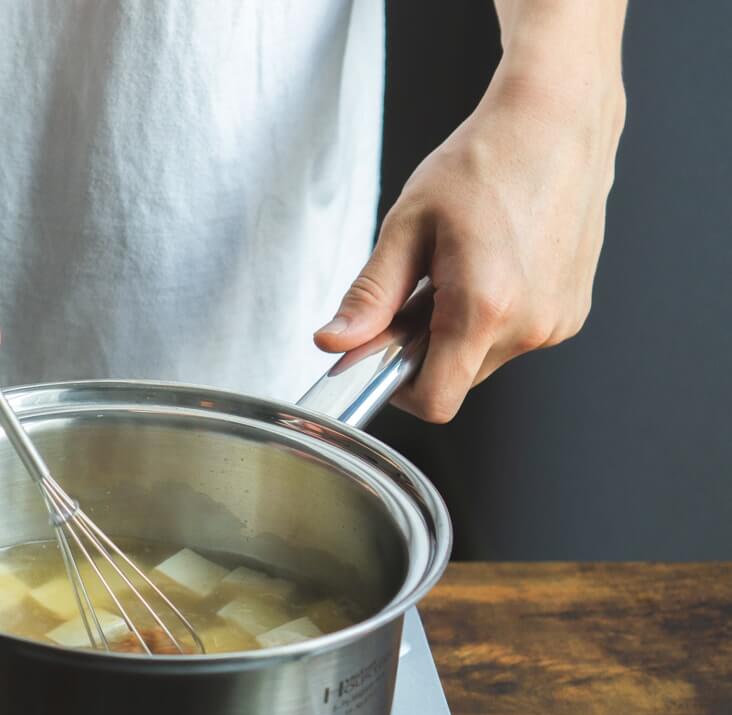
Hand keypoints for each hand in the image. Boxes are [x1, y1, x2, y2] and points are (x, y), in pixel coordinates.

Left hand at [315, 70, 624, 421]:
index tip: (384, 352)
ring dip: (459, 330)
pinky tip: (492, 265)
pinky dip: (493, 316)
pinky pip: (515, 337)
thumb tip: (333, 342)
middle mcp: (531, 325)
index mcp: (484, 308)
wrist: (557, 121)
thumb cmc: (484, 162)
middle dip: (426, 347)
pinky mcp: (574, 311)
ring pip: (484, 358)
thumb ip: (370, 296)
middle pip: (457, 379)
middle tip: (421, 285)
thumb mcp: (407, 226)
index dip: (399, 388)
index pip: (436, 401)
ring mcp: (559, 321)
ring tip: (459, 266)